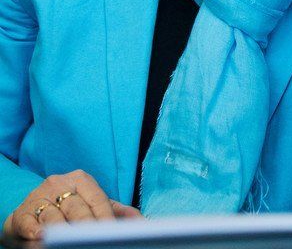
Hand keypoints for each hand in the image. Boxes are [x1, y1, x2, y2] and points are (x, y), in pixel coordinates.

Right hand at [3, 169, 141, 239]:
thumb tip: (139, 220)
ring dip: (61, 232)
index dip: (105, 219)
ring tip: (69, 242)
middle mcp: (59, 184)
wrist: (30, 215)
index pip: (97, 199)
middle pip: (77, 209)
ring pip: (53, 217)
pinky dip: (35, 232)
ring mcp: (39, 197)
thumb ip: (114, 211)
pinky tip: (41, 239)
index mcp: (81, 179)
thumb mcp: (90, 205)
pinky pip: (29, 223)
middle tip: (94, 240)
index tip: (113, 234)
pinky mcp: (21, 213)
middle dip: (86, 228)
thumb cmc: (66, 210)